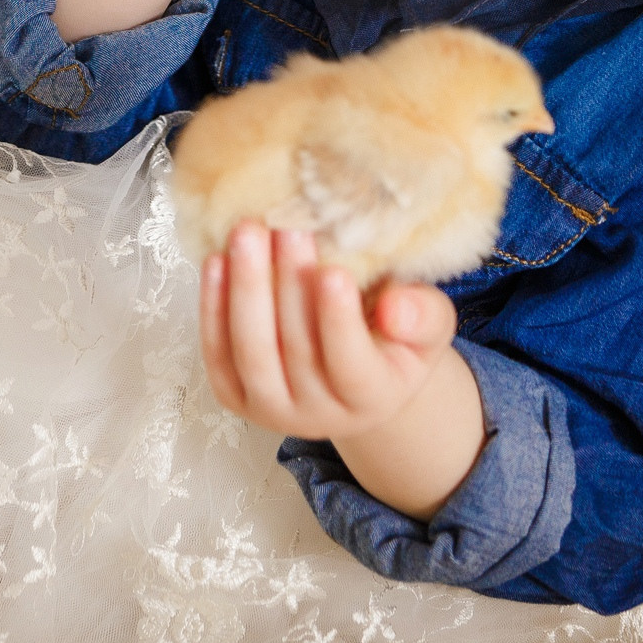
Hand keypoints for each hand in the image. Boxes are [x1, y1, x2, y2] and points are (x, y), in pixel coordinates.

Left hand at [200, 221, 455, 443]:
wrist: (357, 371)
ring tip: (247, 233)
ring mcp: (272, 410)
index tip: (331, 271)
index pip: (351, 366)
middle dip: (289, 284)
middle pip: (296, 352)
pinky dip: (213, 307)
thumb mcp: (429, 324)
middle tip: (286, 226)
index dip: (338, 321)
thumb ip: (422, 315)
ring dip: (245, 289)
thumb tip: (394, 308)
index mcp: (373, 399)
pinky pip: (218, 355)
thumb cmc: (397, 337)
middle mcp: (319, 416)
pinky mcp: (236, 396)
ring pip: (251, 354)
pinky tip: (217, 260)